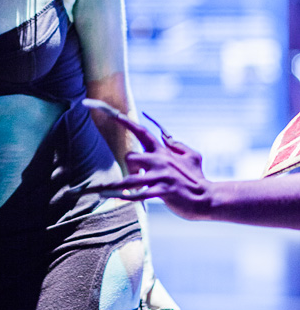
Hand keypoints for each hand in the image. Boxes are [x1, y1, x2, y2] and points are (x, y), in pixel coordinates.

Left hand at [89, 108, 213, 219]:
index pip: (140, 130)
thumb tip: (166, 136)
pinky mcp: (164, 192)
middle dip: (129, 169)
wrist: (209, 198)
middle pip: (131, 158)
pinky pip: (139, 194)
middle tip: (137, 182)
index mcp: (163, 151)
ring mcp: (162, 176)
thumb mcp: (191, 155)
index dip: (123, 120)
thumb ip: (176, 145)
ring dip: (119, 186)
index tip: (107, 111)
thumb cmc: (197, 178)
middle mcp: (160, 160)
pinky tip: (114, 198)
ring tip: (101, 193)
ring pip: (131, 177)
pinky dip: (124, 197)